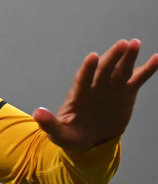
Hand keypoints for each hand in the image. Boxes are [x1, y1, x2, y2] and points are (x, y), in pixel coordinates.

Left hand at [33, 39, 157, 150]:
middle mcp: (95, 87)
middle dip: (112, 57)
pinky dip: (148, 69)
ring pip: (121, 70)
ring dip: (128, 57)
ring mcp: (111, 88)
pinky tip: (157, 58)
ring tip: (135, 44)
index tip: (92, 57)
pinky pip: (138, 79)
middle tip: (122, 44)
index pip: (83, 80)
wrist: (90, 140)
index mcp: (78, 95)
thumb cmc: (72, 136)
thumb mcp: (59, 134)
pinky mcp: (126, 92)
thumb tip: (37, 113)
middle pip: (104, 70)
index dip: (88, 69)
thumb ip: (49, 124)